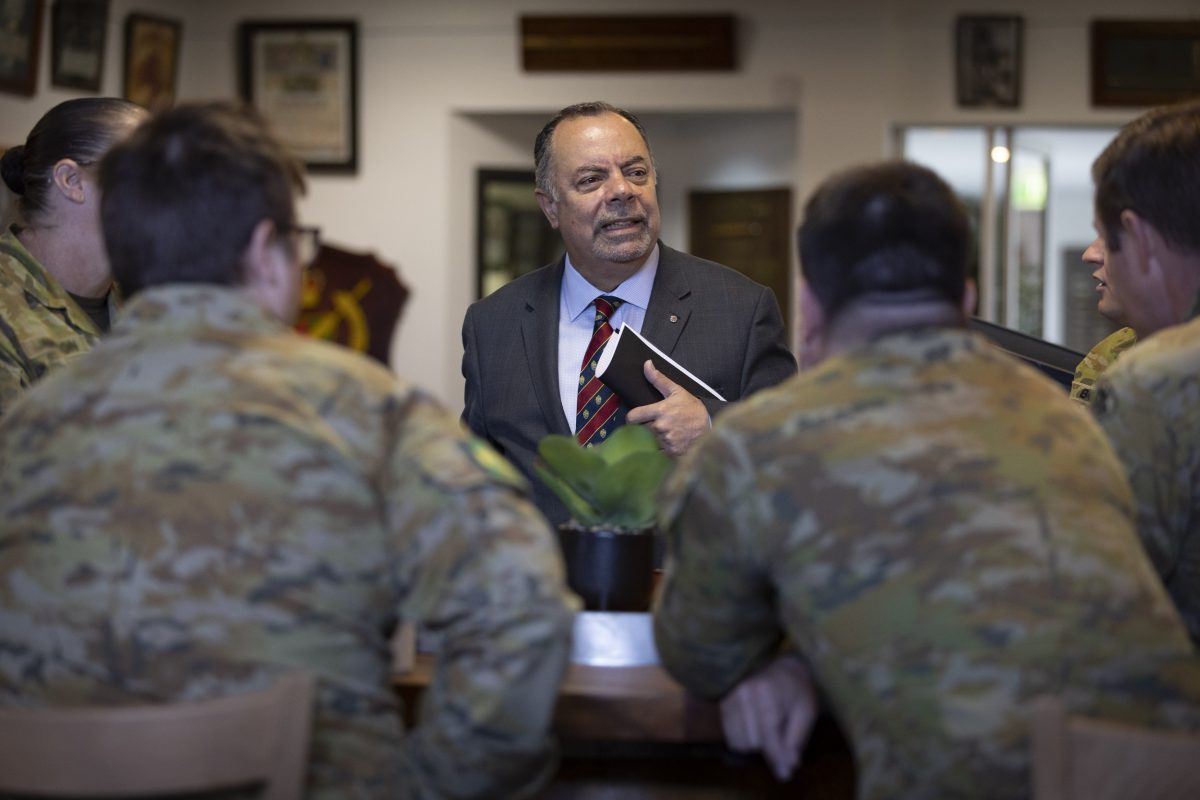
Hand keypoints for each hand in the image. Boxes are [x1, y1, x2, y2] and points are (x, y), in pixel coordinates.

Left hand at [624, 360, 710, 456]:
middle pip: (640, 430)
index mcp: (659, 411)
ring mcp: (666, 440)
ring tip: (665, 434)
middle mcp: (661, 427)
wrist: (711, 426)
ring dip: (653, 439)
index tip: (636, 418)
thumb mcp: (677, 391)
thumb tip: (647, 364)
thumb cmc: (692, 408)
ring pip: (649, 442)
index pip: (633, 417)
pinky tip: (668, 443)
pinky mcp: (671, 452)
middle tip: (655, 425)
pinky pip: (658, 453)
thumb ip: (659, 379)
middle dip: (645, 428)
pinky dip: (661, 450)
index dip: (632, 418)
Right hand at [719, 654, 817, 781]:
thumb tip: (786, 769)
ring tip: (767, 731)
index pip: (768, 734)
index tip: (784, 774)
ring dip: (754, 745)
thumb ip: (796, 740)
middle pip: (753, 742)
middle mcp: (744, 693)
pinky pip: (730, 736)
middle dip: (769, 748)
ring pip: (739, 742)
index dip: (777, 757)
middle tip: (780, 737)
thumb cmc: (797, 690)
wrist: (780, 666)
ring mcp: (730, 697)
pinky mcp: (723, 703)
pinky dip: (743, 739)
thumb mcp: (806, 712)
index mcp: (768, 693)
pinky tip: (754, 728)